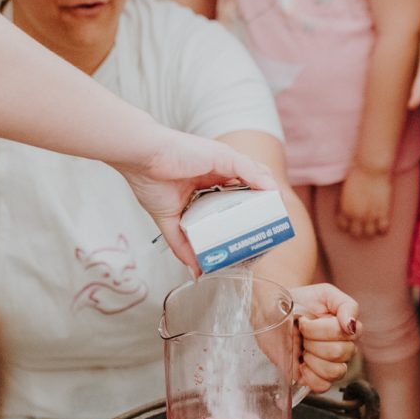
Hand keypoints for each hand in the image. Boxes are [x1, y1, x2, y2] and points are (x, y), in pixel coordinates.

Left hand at [117, 126, 275, 271]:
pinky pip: (179, 243)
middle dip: (236, 232)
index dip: (256, 208)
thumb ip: (249, 170)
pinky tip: (199, 269)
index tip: (268, 222)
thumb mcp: (223, 156)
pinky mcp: (168, 220)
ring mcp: (186, 209)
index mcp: (219, 177)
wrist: (146, 154)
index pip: (243, 194)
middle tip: (250, 245)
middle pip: (225, 218)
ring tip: (228, 260)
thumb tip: (273, 191)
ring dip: (214, 248)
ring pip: (203, 234)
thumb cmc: (183, 149)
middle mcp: (203, 194)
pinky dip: (188, 257)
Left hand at [289, 283, 359, 392]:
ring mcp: (329, 364)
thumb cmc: (300, 301)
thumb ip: (345, 305)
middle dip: (313, 341)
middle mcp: (343, 348)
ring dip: (312, 359)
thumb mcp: (325, 294)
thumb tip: (351, 326)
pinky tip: (301, 364)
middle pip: (339, 353)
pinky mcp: (314, 377)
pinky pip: (323, 387)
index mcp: (347, 328)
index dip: (320, 329)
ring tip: (302, 349)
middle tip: (301, 334)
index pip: (345, 334)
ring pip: (334, 372)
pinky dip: (310, 377)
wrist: (274, 311)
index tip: (304, 320)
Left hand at [336, 160, 391, 238]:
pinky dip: (383, 229)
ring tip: (374, 224)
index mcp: (345, 210)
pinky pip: (383, 230)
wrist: (371, 169)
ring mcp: (370, 216)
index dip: (348, 225)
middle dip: (359, 230)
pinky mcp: (383, 213)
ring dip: (371, 230)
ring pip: (370, 234)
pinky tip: (383, 222)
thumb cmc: (358, 175)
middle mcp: (356, 216)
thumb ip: (347, 203)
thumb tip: (350, 208)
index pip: (343, 227)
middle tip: (364, 224)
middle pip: (356, 234)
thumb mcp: (346, 192)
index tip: (352, 220)